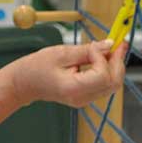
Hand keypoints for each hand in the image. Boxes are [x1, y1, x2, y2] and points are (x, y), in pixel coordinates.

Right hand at [12, 40, 126, 107]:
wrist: (23, 84)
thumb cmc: (36, 67)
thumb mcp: (61, 53)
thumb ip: (87, 50)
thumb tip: (109, 44)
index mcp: (74, 89)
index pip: (102, 75)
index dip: (103, 58)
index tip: (94, 45)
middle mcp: (82, 98)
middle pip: (113, 82)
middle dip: (118, 61)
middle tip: (118, 43)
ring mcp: (85, 100)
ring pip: (112, 84)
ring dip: (114, 65)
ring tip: (110, 48)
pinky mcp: (85, 96)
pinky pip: (104, 84)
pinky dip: (107, 70)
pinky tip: (102, 57)